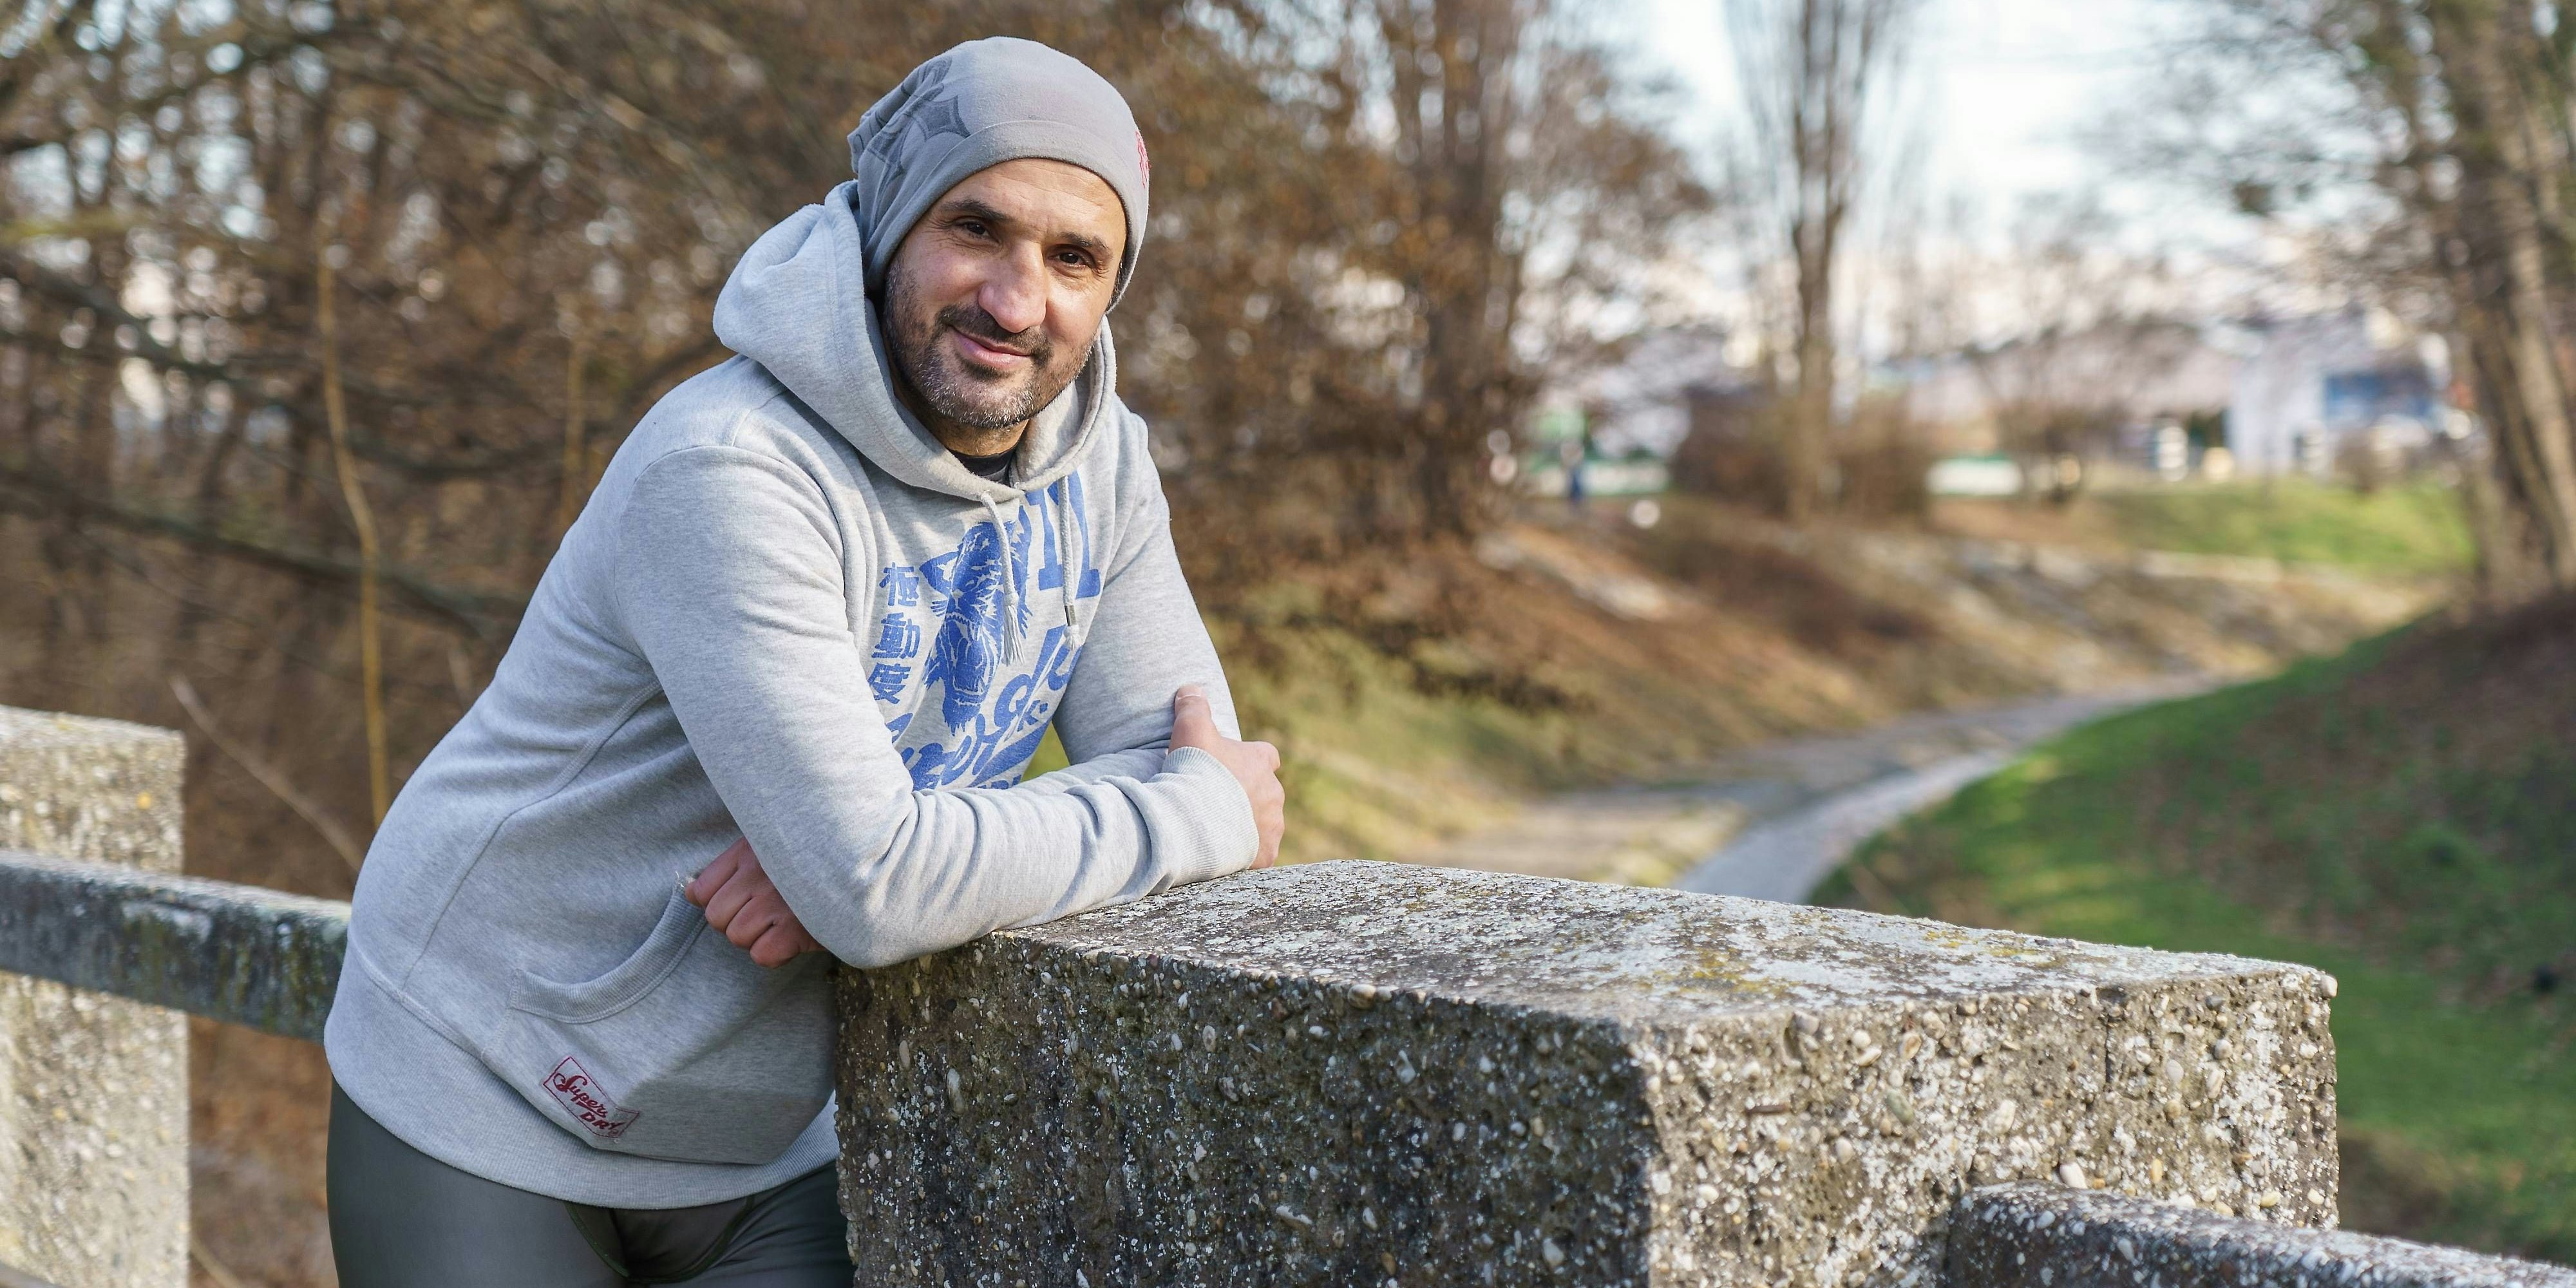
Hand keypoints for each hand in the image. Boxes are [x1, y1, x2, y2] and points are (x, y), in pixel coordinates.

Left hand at [686, 838, 824, 967]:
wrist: (872, 869)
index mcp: (750, 851)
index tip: (740, 901)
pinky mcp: (798, 928)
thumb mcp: (771, 847)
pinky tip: (793, 937)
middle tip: (765, 915)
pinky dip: (776, 953)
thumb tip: (690, 894)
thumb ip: (732, 866)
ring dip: (757, 937)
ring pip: (737, 937)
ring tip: (783, 922)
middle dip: (735, 923)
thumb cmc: (816, 860)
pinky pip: (763, 955)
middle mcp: (760, 874)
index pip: (700, 891)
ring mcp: (778, 902)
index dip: (716, 903)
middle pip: (716, 918)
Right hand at [1169, 684, 1284, 868]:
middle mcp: (1273, 793)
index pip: (1266, 756)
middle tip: (1218, 801)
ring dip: (1248, 825)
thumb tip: (1190, 688)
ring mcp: (1271, 826)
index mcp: (1260, 763)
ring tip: (1220, 829)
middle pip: (1266, 792)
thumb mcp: (1190, 730)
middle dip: (1247, 796)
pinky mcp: (1264, 854)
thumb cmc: (1194, 772)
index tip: (1232, 766)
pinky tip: (1228, 855)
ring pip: (1265, 823)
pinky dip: (1247, 854)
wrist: (1193, 820)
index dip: (1250, 760)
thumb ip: (1192, 707)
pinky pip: (1260, 853)